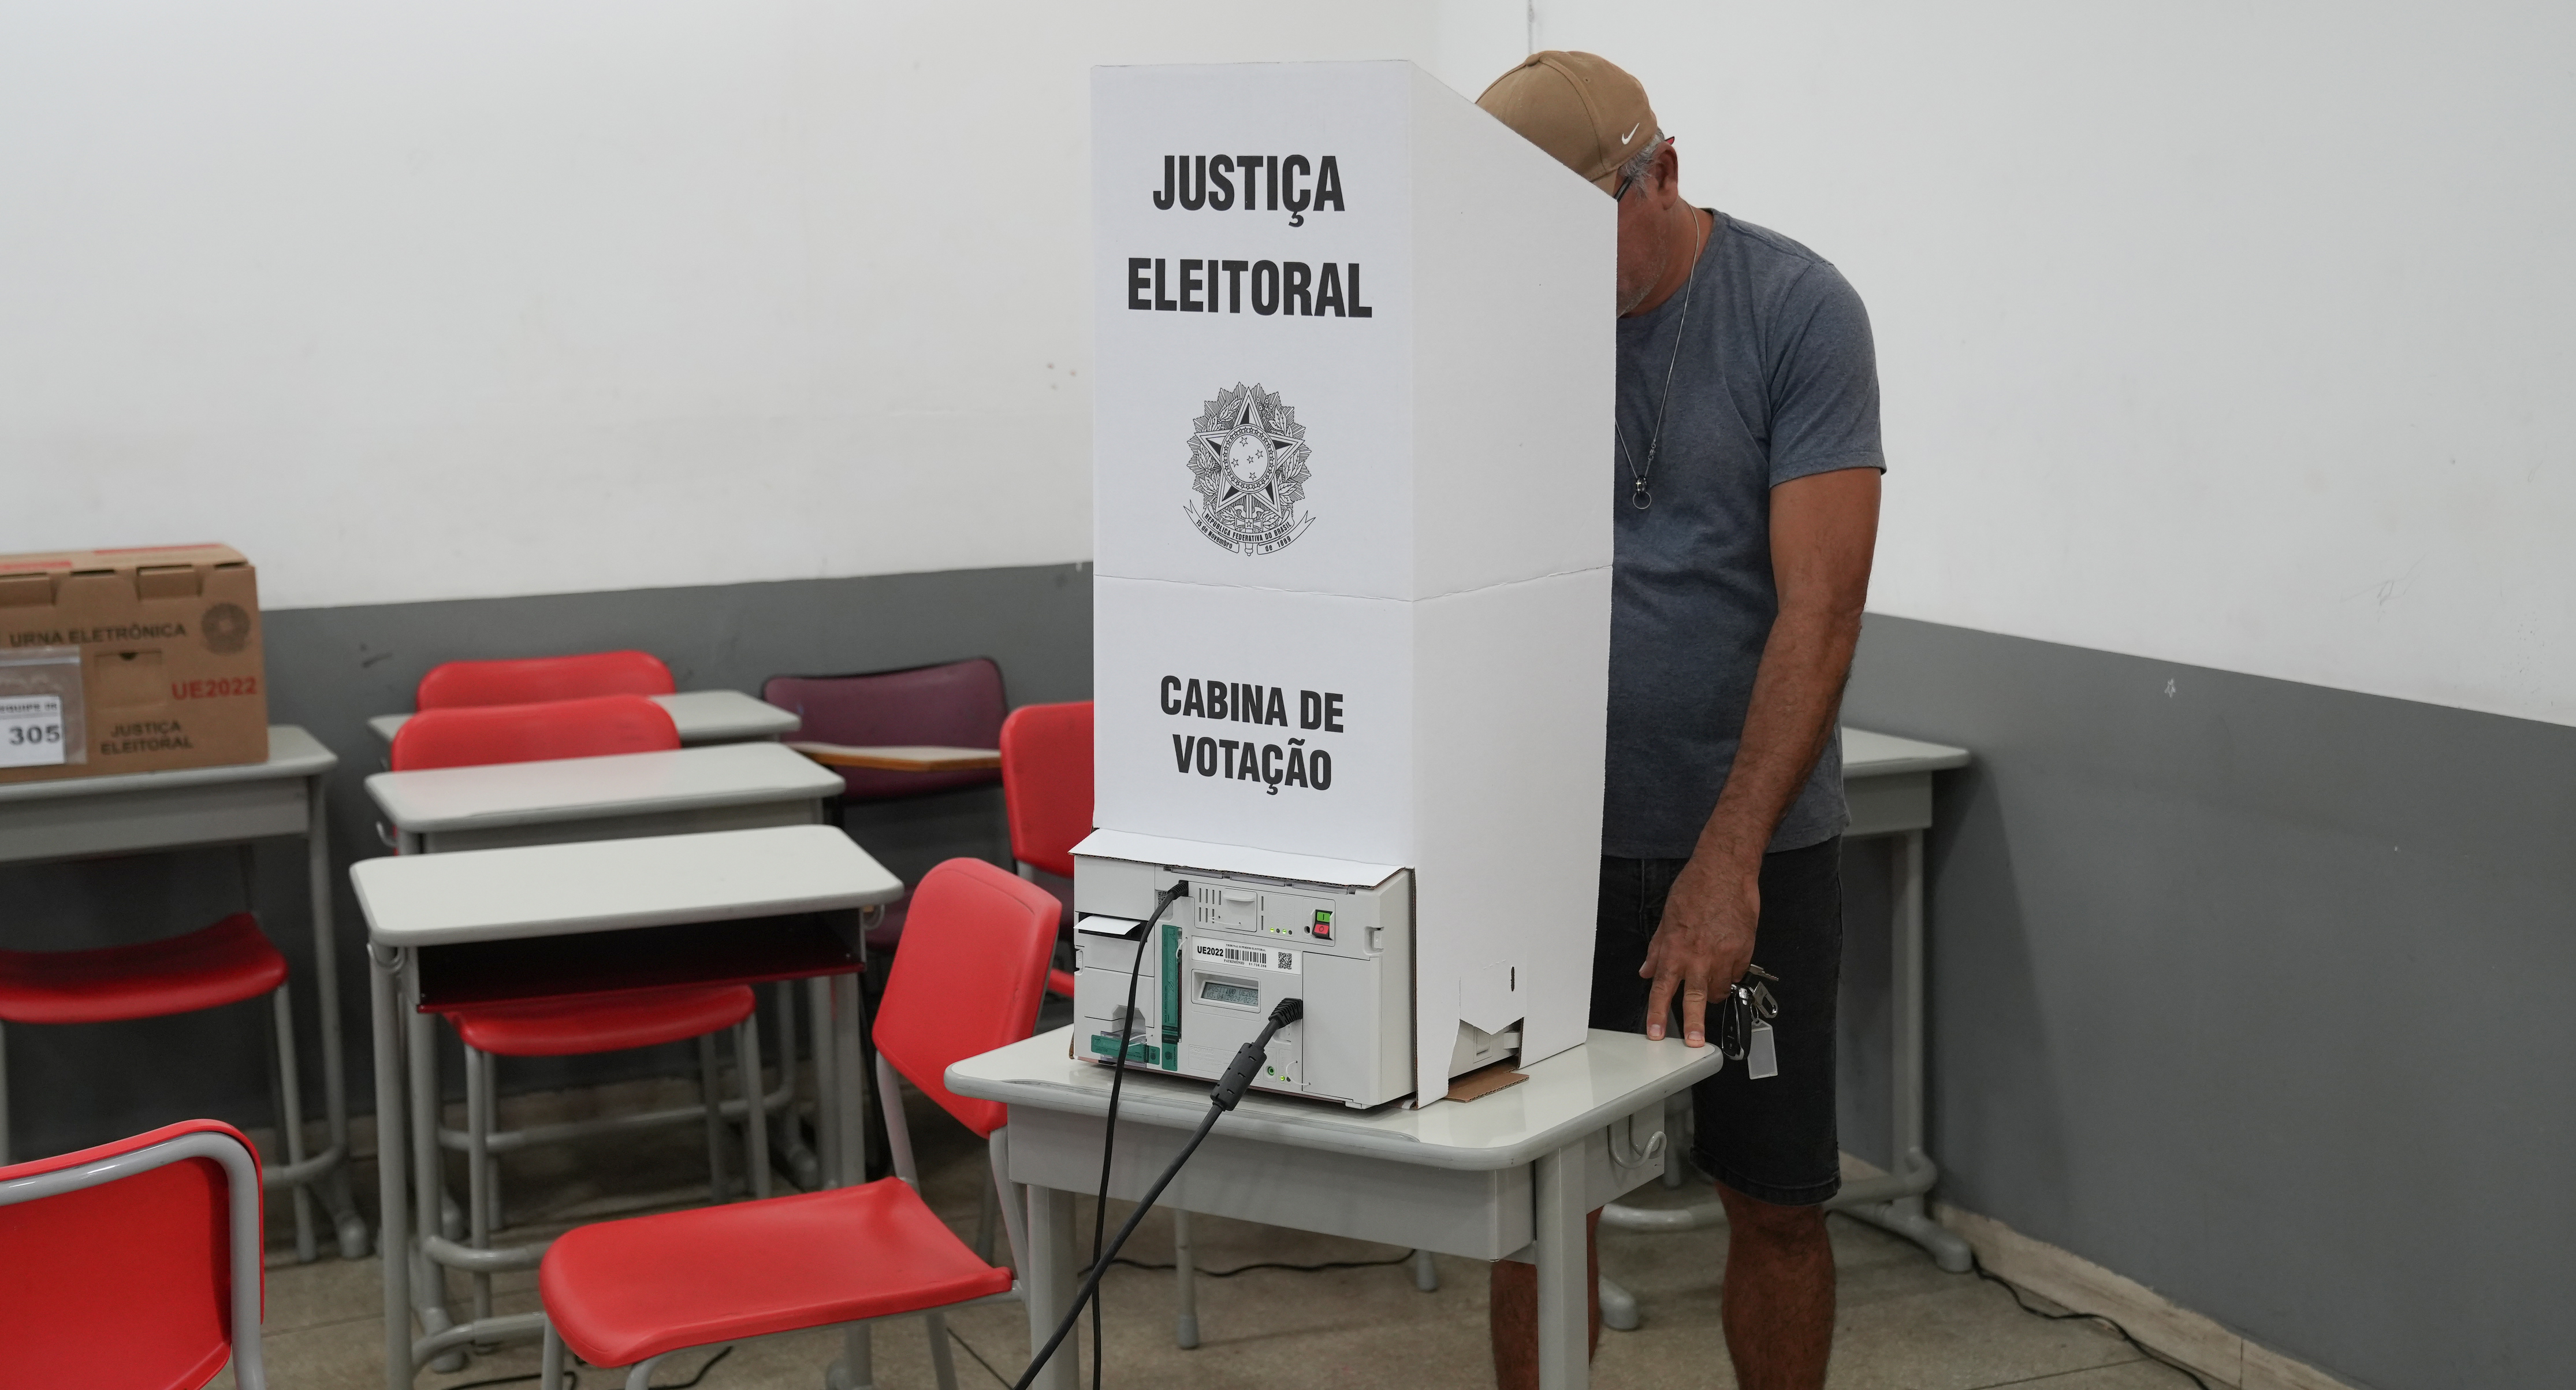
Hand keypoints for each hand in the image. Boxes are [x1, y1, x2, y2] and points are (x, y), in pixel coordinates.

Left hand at [1639, 851, 1759, 1045]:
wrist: (1725, 870)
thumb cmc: (1695, 888)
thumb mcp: (1667, 918)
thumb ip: (1658, 949)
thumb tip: (1646, 970)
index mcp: (1675, 949)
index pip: (1661, 989)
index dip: (1657, 1014)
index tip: (1655, 1033)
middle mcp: (1698, 955)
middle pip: (1694, 999)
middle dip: (1694, 1024)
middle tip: (1695, 1043)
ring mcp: (1723, 955)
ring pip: (1719, 989)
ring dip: (1713, 991)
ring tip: (1710, 981)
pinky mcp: (1744, 950)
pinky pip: (1736, 973)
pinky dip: (1730, 973)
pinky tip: (1726, 960)